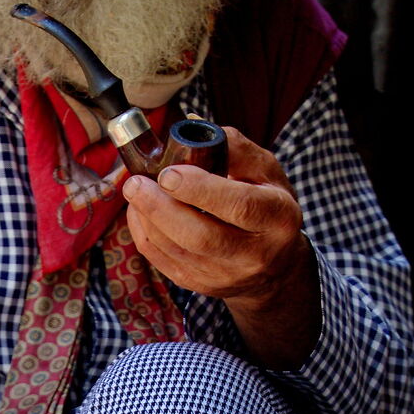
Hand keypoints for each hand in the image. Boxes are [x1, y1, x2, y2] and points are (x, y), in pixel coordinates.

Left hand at [123, 129, 320, 369]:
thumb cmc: (267, 204)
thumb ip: (234, 147)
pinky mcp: (203, 286)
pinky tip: (139, 212)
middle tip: (136, 182)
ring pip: (177, 251)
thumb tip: (190, 126)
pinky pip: (164, 263)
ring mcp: (227, 276)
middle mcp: (256, 254)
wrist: (275, 264)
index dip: (200, 189)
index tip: (168, 172)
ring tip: (134, 190)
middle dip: (161, 207)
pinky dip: (144, 235)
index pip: (239, 206)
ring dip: (147, 219)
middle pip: (201, 236)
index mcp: (278, 218)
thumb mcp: (266, 171)